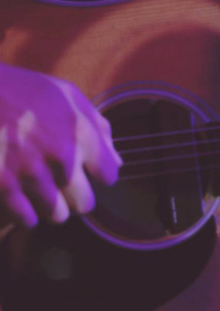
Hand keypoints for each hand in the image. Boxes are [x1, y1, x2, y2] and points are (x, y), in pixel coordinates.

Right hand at [0, 64, 121, 226]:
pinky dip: (26, 215)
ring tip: (41, 192)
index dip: (98, 176)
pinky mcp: (2, 183)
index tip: (87, 172)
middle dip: (75, 197)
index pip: (109, 176)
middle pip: (85, 203)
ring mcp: (30, 171)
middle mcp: (61, 155)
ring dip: (50, 207)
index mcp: (81, 132)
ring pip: (57, 215)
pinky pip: (27, 220)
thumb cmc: (21, 91)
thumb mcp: (67, 95)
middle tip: (62, 187)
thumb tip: (117, 162)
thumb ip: (97, 127)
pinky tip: (21, 201)